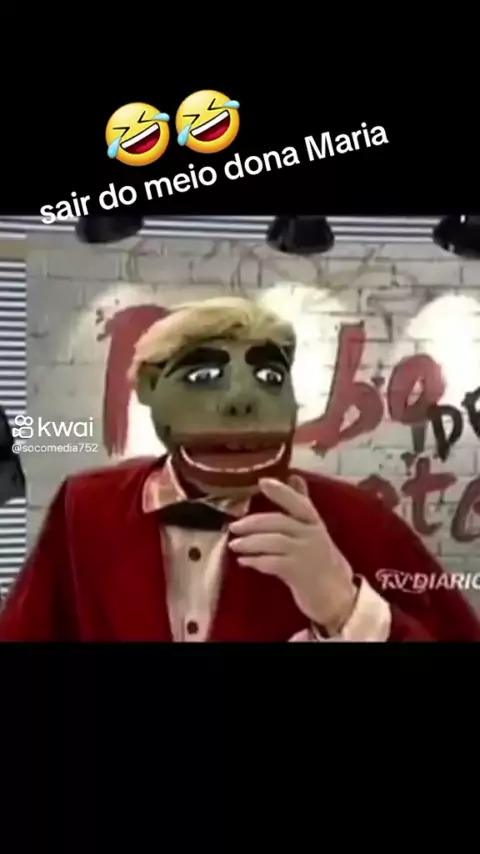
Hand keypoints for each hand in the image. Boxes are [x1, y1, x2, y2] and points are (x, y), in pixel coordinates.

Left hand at [229, 476, 357, 633]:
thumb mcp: (314, 530)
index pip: (298, 502)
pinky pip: (273, 563)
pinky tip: (244, 562)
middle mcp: (312, 535)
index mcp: (315, 523)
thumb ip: (302, 504)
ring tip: (234, 545)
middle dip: (253, 522)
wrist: (338, 597)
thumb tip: (294, 476)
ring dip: (251, 542)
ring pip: (274, 541)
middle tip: (234, 526)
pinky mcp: (300, 573)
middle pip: (279, 521)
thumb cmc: (321, 561)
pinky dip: (256, 561)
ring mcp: (306, 554)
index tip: (262, 482)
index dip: (281, 491)